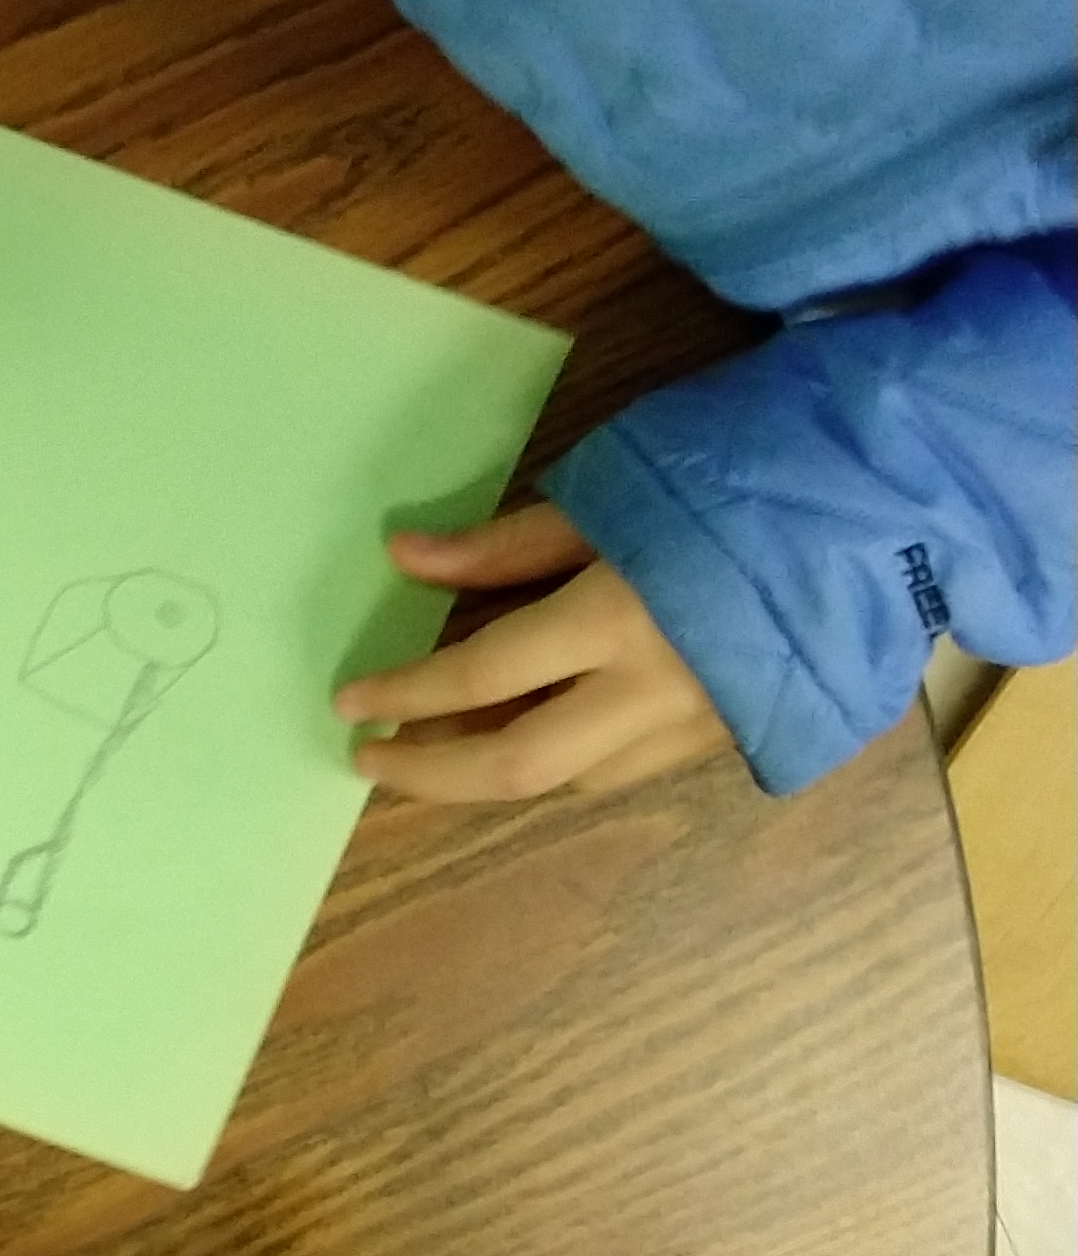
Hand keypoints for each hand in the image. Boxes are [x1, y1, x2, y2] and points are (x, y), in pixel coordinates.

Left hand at [336, 504, 735, 799]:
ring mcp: (704, 724)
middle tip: (371, 760)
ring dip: (494, 773)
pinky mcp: (737, 737)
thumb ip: (510, 543)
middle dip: (434, 774)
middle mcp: (659, 691)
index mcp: (622, 618)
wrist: (907, 510)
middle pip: (520, 766)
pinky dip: (563, 762)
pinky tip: (525, 738)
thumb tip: (404, 558)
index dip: (408, 693)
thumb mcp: (621, 492)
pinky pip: (626, 768)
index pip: (483, 675)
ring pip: (575, 779)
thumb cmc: (752, 476)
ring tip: (435, 749)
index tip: (349, 703)